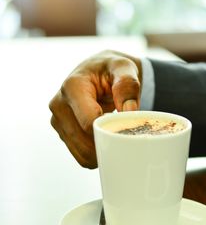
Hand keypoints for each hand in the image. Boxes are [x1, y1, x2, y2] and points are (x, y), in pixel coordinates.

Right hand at [49, 50, 141, 168]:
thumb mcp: (124, 68)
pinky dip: (97, 155)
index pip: (88, 122)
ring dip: (103, 151)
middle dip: (108, 143)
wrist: (100, 72)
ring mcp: (58, 121)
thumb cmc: (113, 69)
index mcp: (72, 87)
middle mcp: (59, 104)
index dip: (109, 131)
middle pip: (83, 141)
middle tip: (128, 138)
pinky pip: (81, 156)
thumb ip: (128, 85)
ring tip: (119, 139)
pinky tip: (109, 143)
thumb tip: (129, 111)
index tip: (127, 129)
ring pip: (81, 153)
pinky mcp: (62, 132)